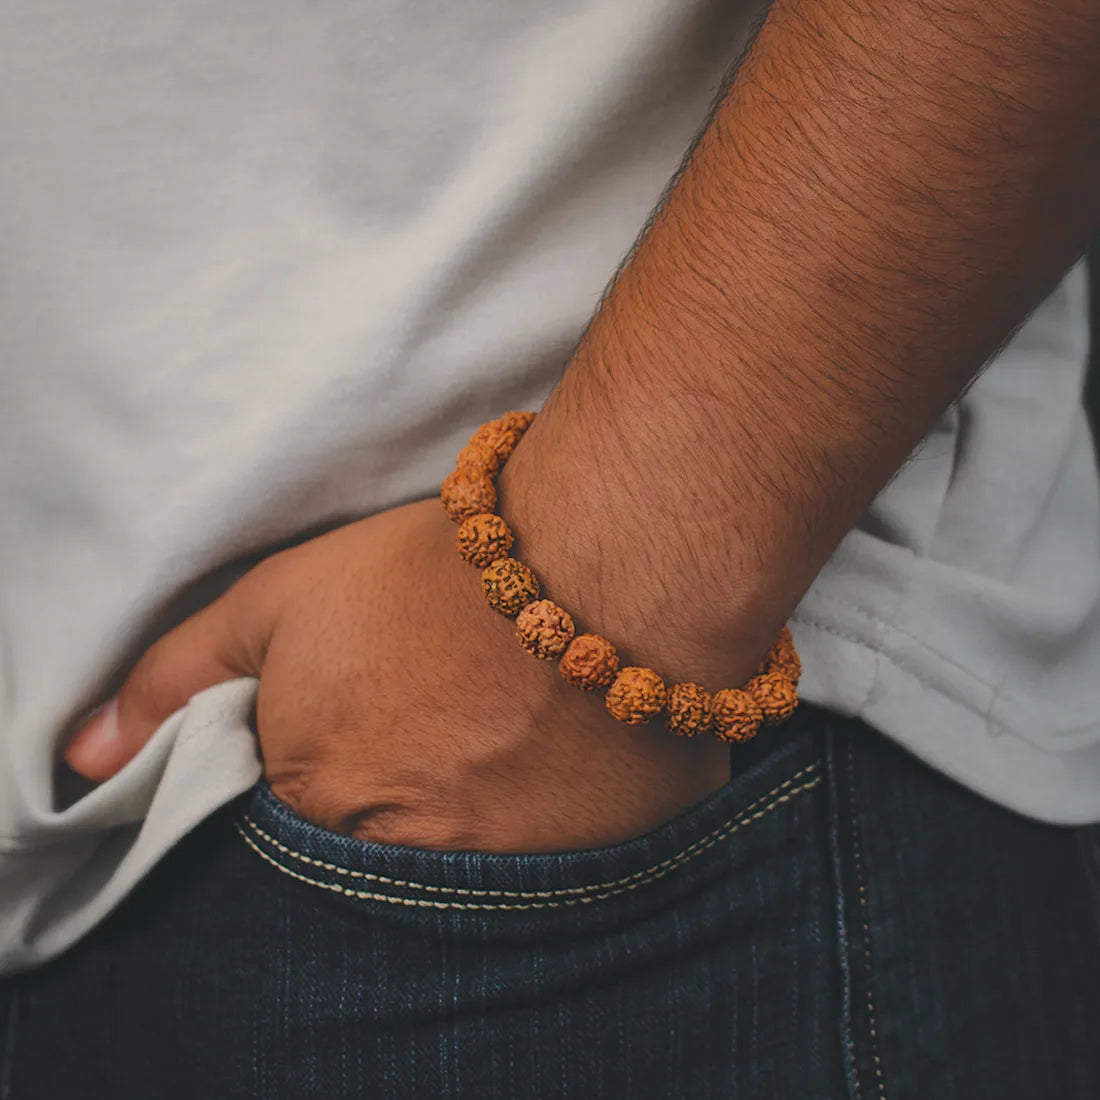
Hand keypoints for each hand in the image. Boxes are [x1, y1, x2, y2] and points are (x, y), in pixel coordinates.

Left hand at [65, 498, 730, 850]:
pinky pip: (556, 865)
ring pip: (467, 865)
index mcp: (323, 807)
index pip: (290, 834)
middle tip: (441, 718)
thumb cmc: (429, 576)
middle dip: (398, 800)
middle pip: (379, 859)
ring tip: (501, 728)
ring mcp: (513, 876)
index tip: (368, 720)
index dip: (324, 772)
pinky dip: (548, 818)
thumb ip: (176, 677)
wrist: (596, 563)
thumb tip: (82, 756)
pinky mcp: (600, 865)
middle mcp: (413, 864)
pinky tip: (559, 752)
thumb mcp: (281, 604)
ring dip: (475, 811)